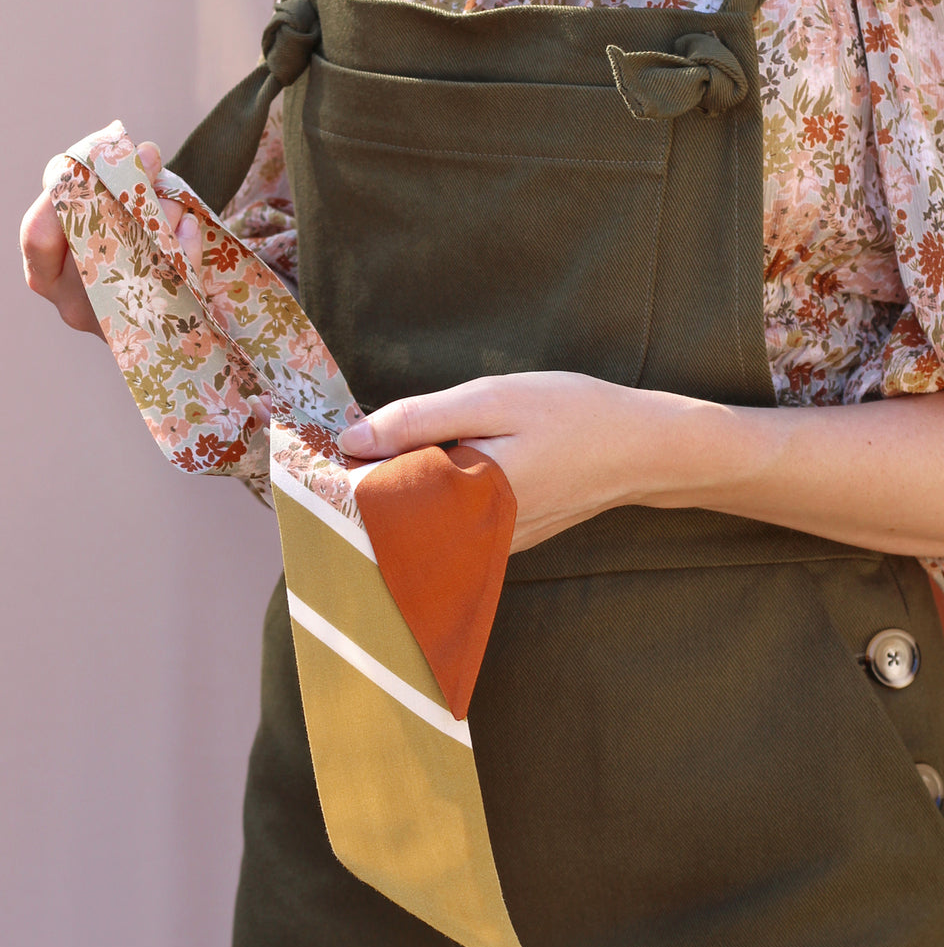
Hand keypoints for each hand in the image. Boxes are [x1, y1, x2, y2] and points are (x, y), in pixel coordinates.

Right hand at [18, 141, 202, 339]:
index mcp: (45, 274)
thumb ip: (104, 185)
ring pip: (134, 266)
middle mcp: (73, 303)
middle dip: (121, 197)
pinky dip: (185, 251)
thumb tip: (142, 154)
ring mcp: (114, 321)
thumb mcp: (98, 218)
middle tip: (150, 162)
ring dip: (158, 221)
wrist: (154, 310)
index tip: (99, 159)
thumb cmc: (116, 248)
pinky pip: (174, 285)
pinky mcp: (155, 328)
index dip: (62, 195)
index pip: (37, 235)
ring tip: (174, 200)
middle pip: (88, 247)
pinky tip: (191, 228)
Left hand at [337, 372, 692, 553]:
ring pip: (418, 526)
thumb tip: (351, 439)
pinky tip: (413, 473)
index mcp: (463, 503)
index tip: (302, 458)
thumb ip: (420, 420)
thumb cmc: (573, 416)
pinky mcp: (500, 541)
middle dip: (355, 491)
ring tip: (358, 460)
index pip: (377, 507)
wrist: (644, 451)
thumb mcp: (493, 400)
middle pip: (392, 523)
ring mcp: (488, 545)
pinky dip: (424, 502)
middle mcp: (472, 538)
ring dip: (388, 496)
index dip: (336, 482)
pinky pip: (446, 526)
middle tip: (323, 456)